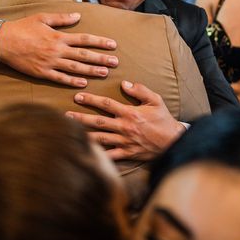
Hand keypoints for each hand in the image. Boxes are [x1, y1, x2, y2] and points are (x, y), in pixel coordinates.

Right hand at [0, 13, 118, 86]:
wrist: (2, 41)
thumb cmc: (23, 27)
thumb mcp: (43, 18)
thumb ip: (62, 18)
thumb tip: (78, 15)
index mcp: (58, 36)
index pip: (84, 39)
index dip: (100, 42)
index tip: (113, 45)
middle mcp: (57, 50)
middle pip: (83, 55)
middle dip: (101, 59)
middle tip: (116, 62)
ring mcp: (49, 62)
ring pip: (75, 68)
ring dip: (91, 71)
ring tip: (104, 73)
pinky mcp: (41, 72)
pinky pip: (59, 78)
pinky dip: (72, 81)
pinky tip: (83, 84)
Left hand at [66, 80, 185, 161]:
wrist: (174, 141)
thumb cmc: (164, 120)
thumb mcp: (156, 100)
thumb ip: (140, 90)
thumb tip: (124, 83)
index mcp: (130, 113)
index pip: (106, 104)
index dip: (91, 99)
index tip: (78, 96)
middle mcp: (124, 127)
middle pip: (97, 122)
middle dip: (80, 118)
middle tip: (65, 115)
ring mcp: (124, 142)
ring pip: (99, 139)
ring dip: (83, 135)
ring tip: (69, 133)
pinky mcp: (127, 154)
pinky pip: (109, 156)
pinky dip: (97, 156)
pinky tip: (85, 154)